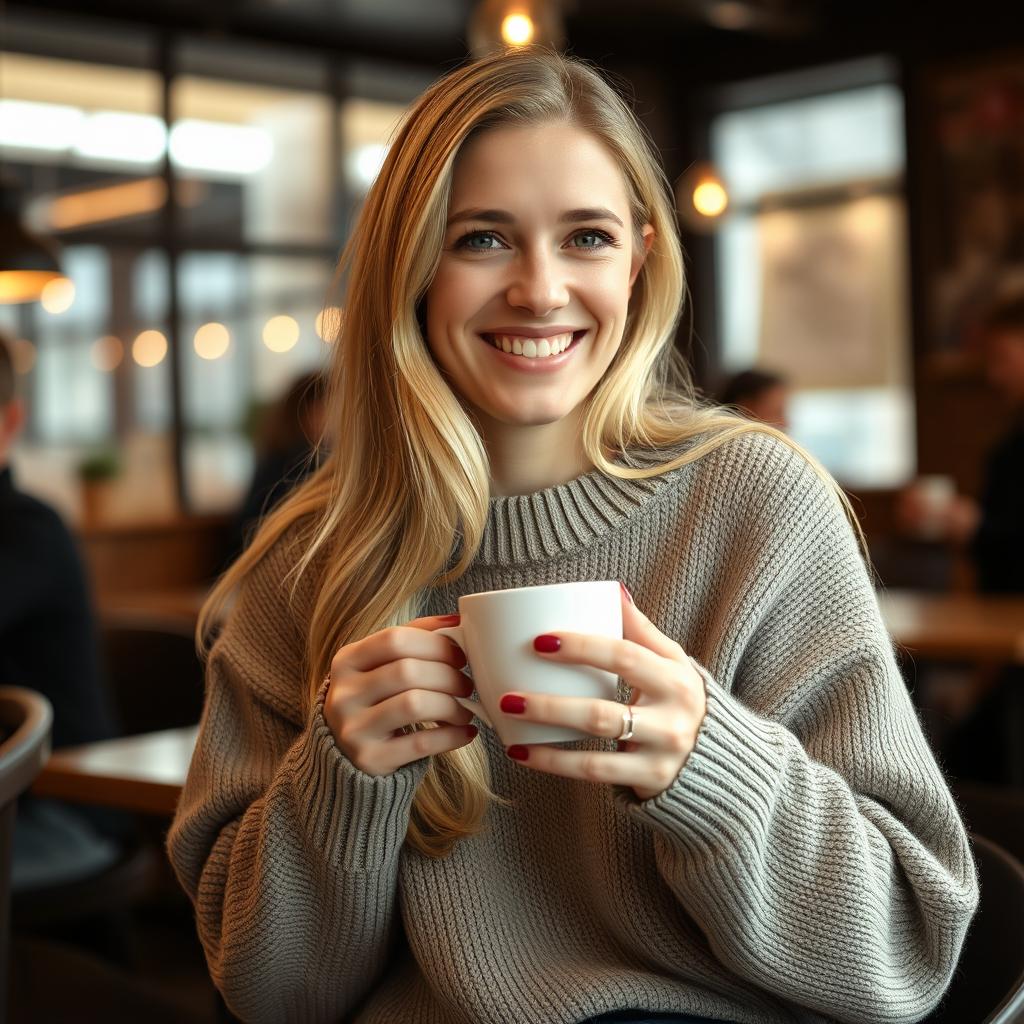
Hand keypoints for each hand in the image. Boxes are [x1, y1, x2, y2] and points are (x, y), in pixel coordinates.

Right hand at [324, 614, 477, 775]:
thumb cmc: (375, 700)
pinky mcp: (370, 759)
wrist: (346, 755)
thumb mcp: (380, 666)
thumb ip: (413, 640)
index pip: (395, 639)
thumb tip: (457, 621)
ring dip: (452, 706)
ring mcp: (354, 729)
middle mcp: (344, 693)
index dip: (435, 644)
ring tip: (465, 710)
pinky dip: (451, 736)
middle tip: (466, 685)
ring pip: (415, 704)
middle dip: (448, 676)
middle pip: (408, 671)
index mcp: (347, 660)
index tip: (460, 656)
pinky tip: (465, 732)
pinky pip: (421, 743)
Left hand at [497, 585, 706, 799]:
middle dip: (552, 704)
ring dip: (548, 732)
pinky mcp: (651, 780)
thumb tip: (614, 590)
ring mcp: (662, 753)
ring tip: (509, 717)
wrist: (722, 761)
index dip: (582, 647)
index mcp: (675, 678)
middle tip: (508, 694)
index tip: (539, 640)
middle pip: (604, 710)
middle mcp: (673, 717)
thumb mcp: (674, 664)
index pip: (624, 658)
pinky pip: (594, 771)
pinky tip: (521, 751)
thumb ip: (643, 631)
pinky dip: (554, 762)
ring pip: (596, 745)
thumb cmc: (682, 702)